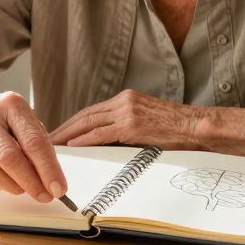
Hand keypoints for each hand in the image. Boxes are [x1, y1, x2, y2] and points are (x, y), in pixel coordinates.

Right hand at [0, 89, 66, 202]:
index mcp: (12, 105)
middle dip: (31, 182)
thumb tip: (51, 178)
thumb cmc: (2, 118)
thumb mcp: (23, 119)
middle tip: (44, 196)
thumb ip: (38, 144)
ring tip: (22, 189)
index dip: (48, 169)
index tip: (58, 188)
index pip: (33, 142)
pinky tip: (1, 185)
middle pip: (10, 158)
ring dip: (11, 186)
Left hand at [49, 90, 200, 149]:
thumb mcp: (148, 120)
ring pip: (89, 123)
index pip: (92, 111)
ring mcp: (127, 112)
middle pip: (85, 114)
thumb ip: (127, 124)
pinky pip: (101, 133)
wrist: (196, 126)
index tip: (60, 131)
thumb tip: (109, 140)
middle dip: (65, 127)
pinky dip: (84, 139)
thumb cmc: (176, 128)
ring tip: (53, 144)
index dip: (73, 122)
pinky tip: (72, 146)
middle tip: (48, 138)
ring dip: (68, 134)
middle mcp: (124, 101)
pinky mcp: (132, 125)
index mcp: (126, 98)